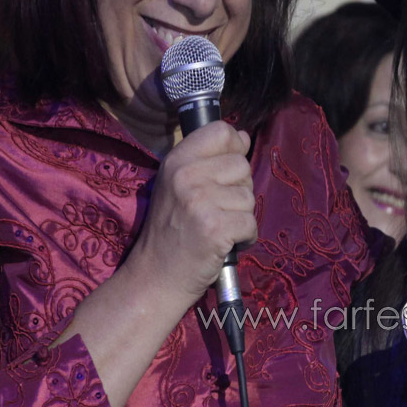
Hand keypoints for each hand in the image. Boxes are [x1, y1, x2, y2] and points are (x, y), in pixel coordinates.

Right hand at [127, 122, 256, 303]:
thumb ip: (208, 160)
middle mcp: (186, 175)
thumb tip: (244, 137)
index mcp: (176, 160)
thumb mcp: (178, 186)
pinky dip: (245, 237)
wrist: (155, 276)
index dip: (234, 147)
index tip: (228, 170)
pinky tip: (225, 244)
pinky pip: (251, 223)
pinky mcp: (214, 227)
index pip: (220, 131)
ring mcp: (200, 201)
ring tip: (217, 228)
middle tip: (216, 210)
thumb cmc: (171, 231)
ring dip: (240, 217)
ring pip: (249, 196)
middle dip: (238, 190)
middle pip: (241, 165)